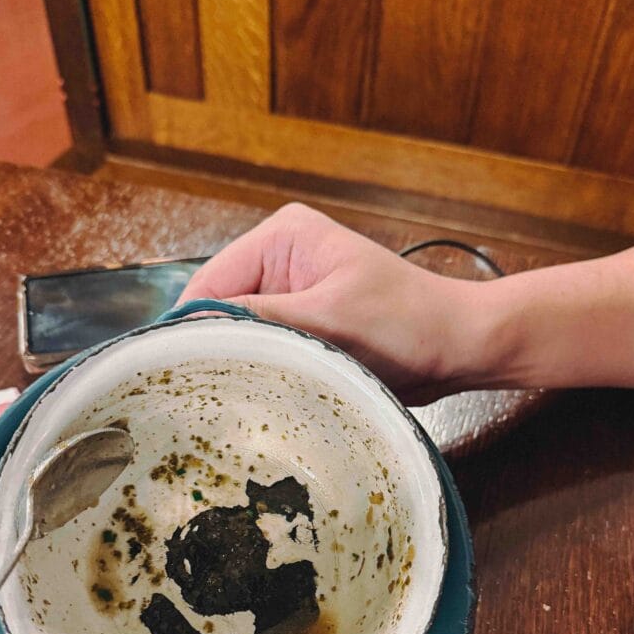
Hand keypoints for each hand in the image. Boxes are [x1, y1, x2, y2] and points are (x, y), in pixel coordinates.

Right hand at [179, 204, 494, 404]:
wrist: (458, 348)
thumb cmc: (407, 323)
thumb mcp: (327, 320)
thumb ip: (255, 320)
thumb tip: (187, 328)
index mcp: (283, 236)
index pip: (210, 282)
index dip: (190, 328)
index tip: (175, 373)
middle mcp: (279, 258)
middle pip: (219, 309)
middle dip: (217, 347)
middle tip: (204, 395)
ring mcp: (289, 291)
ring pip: (239, 333)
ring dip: (241, 362)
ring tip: (235, 397)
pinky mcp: (302, 322)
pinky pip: (264, 347)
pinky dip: (262, 370)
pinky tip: (260, 392)